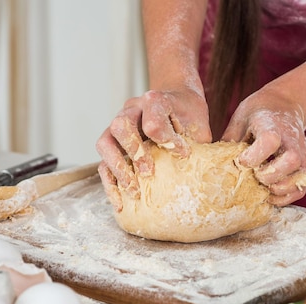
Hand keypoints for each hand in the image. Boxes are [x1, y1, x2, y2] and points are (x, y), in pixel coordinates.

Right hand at [96, 88, 210, 210]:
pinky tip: (120, 202)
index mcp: (154, 100)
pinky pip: (103, 163)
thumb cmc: (187, 116)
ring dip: (118, 168)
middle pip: (121, 125)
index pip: (153, 118)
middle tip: (148, 172)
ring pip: (105, 143)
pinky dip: (110, 183)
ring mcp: (117, 125)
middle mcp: (132, 109)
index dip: (167, 138)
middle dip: (134, 151)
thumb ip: (198, 141)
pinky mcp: (112, 144)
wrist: (176, 103)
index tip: (182, 153)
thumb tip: (201, 169)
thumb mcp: (198, 124)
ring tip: (134, 191)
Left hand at [222, 87, 305, 206]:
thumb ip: (230, 141)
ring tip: (263, 188)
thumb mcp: (240, 120)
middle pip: (291, 160)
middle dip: (269, 175)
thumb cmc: (257, 115)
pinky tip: (271, 194)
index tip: (240, 161)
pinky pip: (301, 188)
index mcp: (272, 125)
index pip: (269, 141)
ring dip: (279, 188)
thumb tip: (210, 163)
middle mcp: (292, 140)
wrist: (285, 106)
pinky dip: (286, 196)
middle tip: (255, 176)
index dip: (253, 156)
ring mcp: (303, 154)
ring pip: (301, 177)